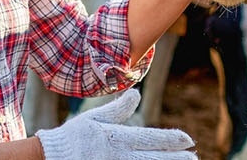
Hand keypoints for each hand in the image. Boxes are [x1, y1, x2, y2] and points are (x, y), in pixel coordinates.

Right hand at [37, 89, 194, 159]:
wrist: (52, 157)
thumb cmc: (73, 137)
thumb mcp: (94, 119)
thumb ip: (117, 109)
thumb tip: (136, 93)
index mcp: (118, 139)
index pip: (151, 139)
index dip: (172, 140)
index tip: (189, 140)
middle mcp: (120, 156)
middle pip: (154, 159)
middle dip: (176, 159)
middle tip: (194, 158)